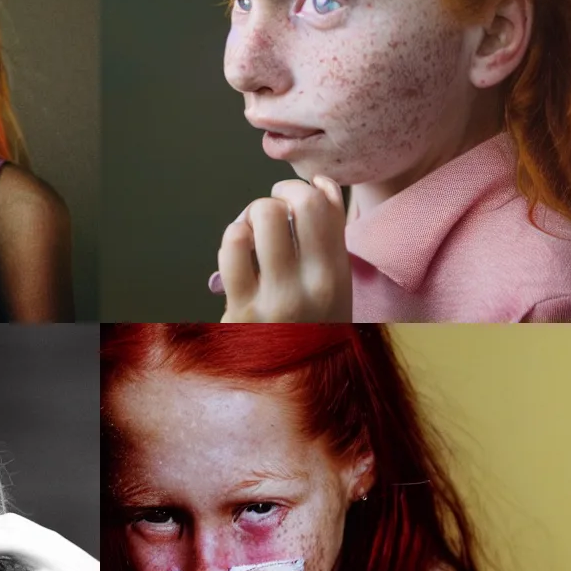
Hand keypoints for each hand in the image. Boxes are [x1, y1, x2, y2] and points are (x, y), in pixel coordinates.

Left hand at [218, 176, 351, 321]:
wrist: (288, 385)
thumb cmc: (307, 328)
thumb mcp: (332, 286)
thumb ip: (329, 238)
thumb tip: (323, 184)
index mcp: (338, 275)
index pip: (326, 204)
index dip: (303, 189)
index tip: (292, 199)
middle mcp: (312, 285)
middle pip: (298, 201)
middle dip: (278, 196)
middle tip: (269, 212)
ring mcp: (276, 299)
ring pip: (263, 216)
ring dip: (252, 214)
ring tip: (251, 232)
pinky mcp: (242, 311)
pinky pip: (233, 248)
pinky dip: (232, 237)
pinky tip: (236, 251)